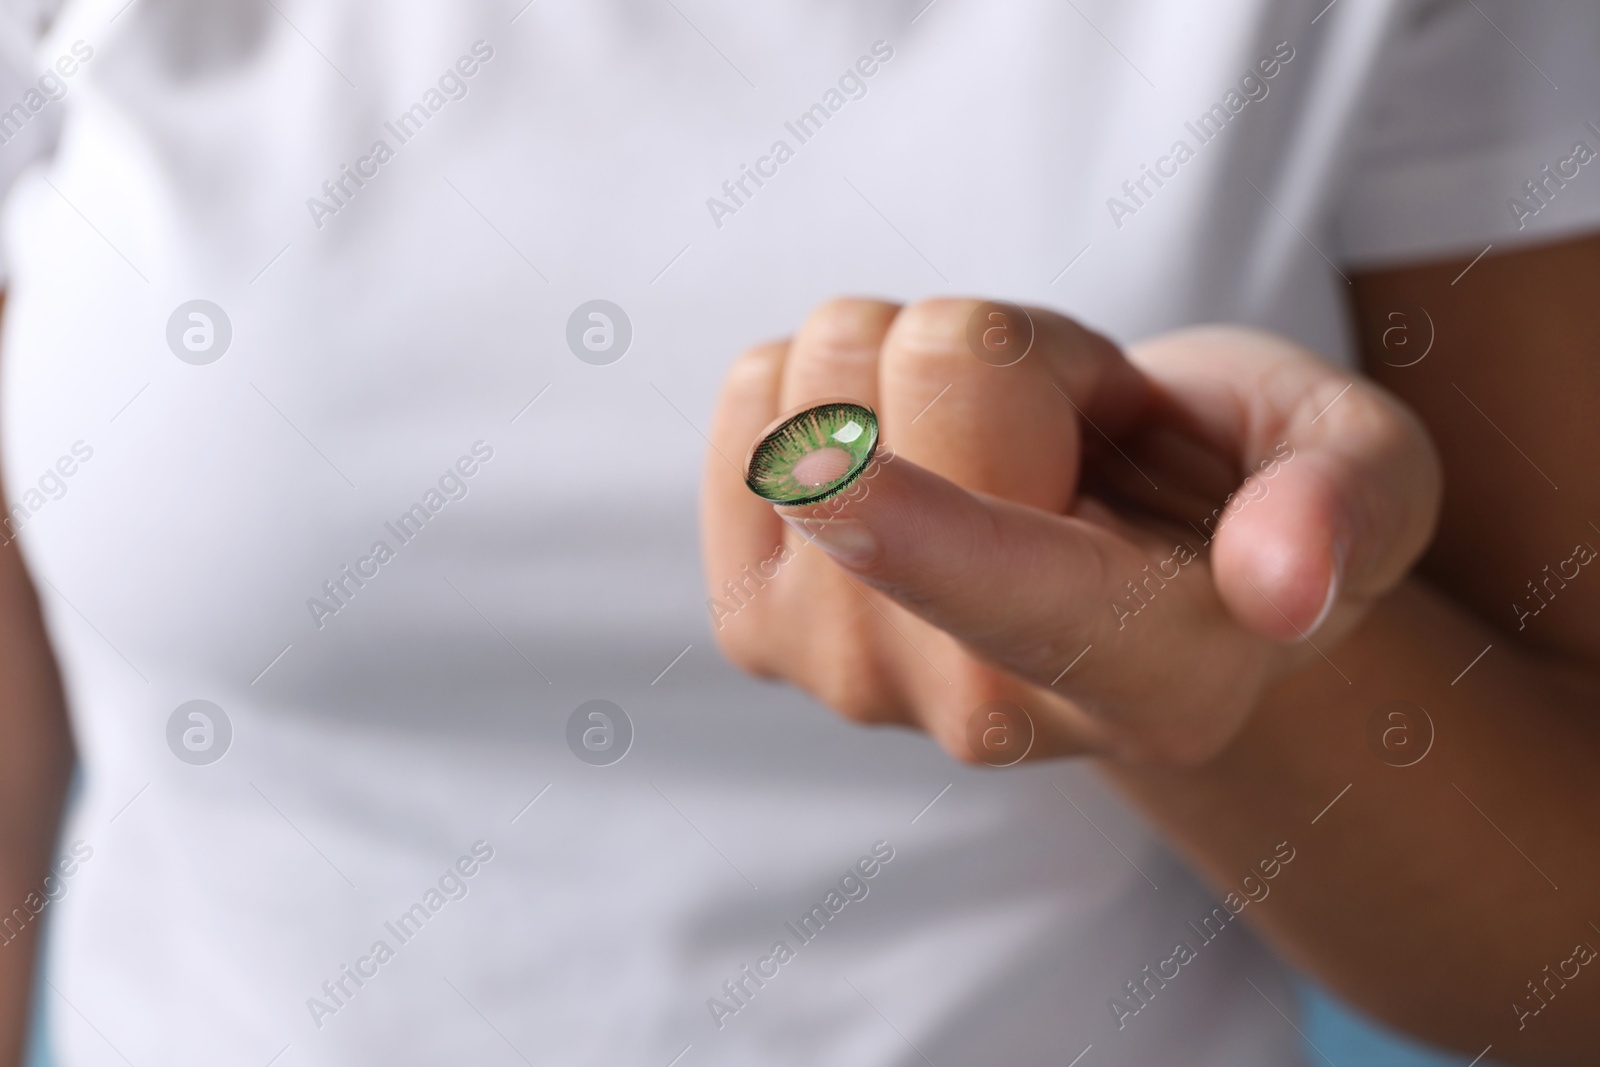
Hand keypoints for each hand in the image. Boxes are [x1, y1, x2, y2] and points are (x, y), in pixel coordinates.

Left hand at [700, 298, 1439, 765]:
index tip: (835, 479)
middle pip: (904, 415)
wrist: (1136, 545)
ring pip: (820, 387)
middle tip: (1080, 438)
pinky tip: (917, 459)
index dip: (923, 529)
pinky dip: (839, 385)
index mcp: (1156, 686)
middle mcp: (983, 715)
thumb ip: (1347, 507)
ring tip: (1010, 450)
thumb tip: (1283, 581)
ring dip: (924, 374)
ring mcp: (853, 681)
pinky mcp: (758, 624)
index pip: (1013, 597)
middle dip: (1008, 361)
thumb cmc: (1254, 486)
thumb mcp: (1364, 466)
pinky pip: (753, 395)